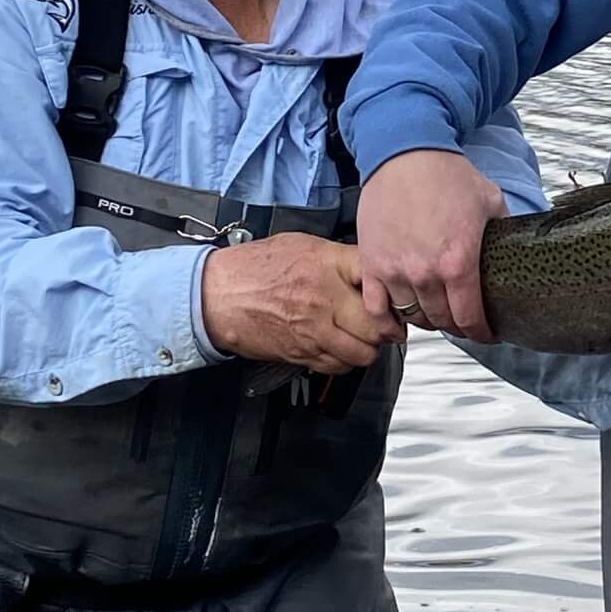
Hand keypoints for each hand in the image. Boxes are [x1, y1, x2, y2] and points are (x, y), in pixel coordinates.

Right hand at [201, 236, 390, 373]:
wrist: (216, 296)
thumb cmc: (254, 268)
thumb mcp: (301, 245)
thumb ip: (339, 258)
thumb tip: (370, 268)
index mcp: (326, 264)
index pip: (377, 277)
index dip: (392, 288)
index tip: (394, 293)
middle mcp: (323, 300)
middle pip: (378, 325)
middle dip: (388, 326)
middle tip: (388, 322)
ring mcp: (313, 331)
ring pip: (363, 353)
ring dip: (369, 347)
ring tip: (364, 336)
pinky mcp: (302, 354)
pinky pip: (338, 366)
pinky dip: (346, 361)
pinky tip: (341, 346)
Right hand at [356, 149, 504, 340]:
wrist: (404, 153)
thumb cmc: (447, 174)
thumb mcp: (491, 201)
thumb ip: (503, 231)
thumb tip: (513, 250)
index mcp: (459, 264)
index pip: (470, 319)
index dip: (482, 333)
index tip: (487, 333)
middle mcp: (425, 274)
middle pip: (442, 322)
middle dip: (457, 325)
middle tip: (463, 319)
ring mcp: (395, 271)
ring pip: (413, 317)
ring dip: (427, 319)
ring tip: (436, 312)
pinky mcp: (371, 264)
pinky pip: (376, 308)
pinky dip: (388, 320)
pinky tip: (400, 319)